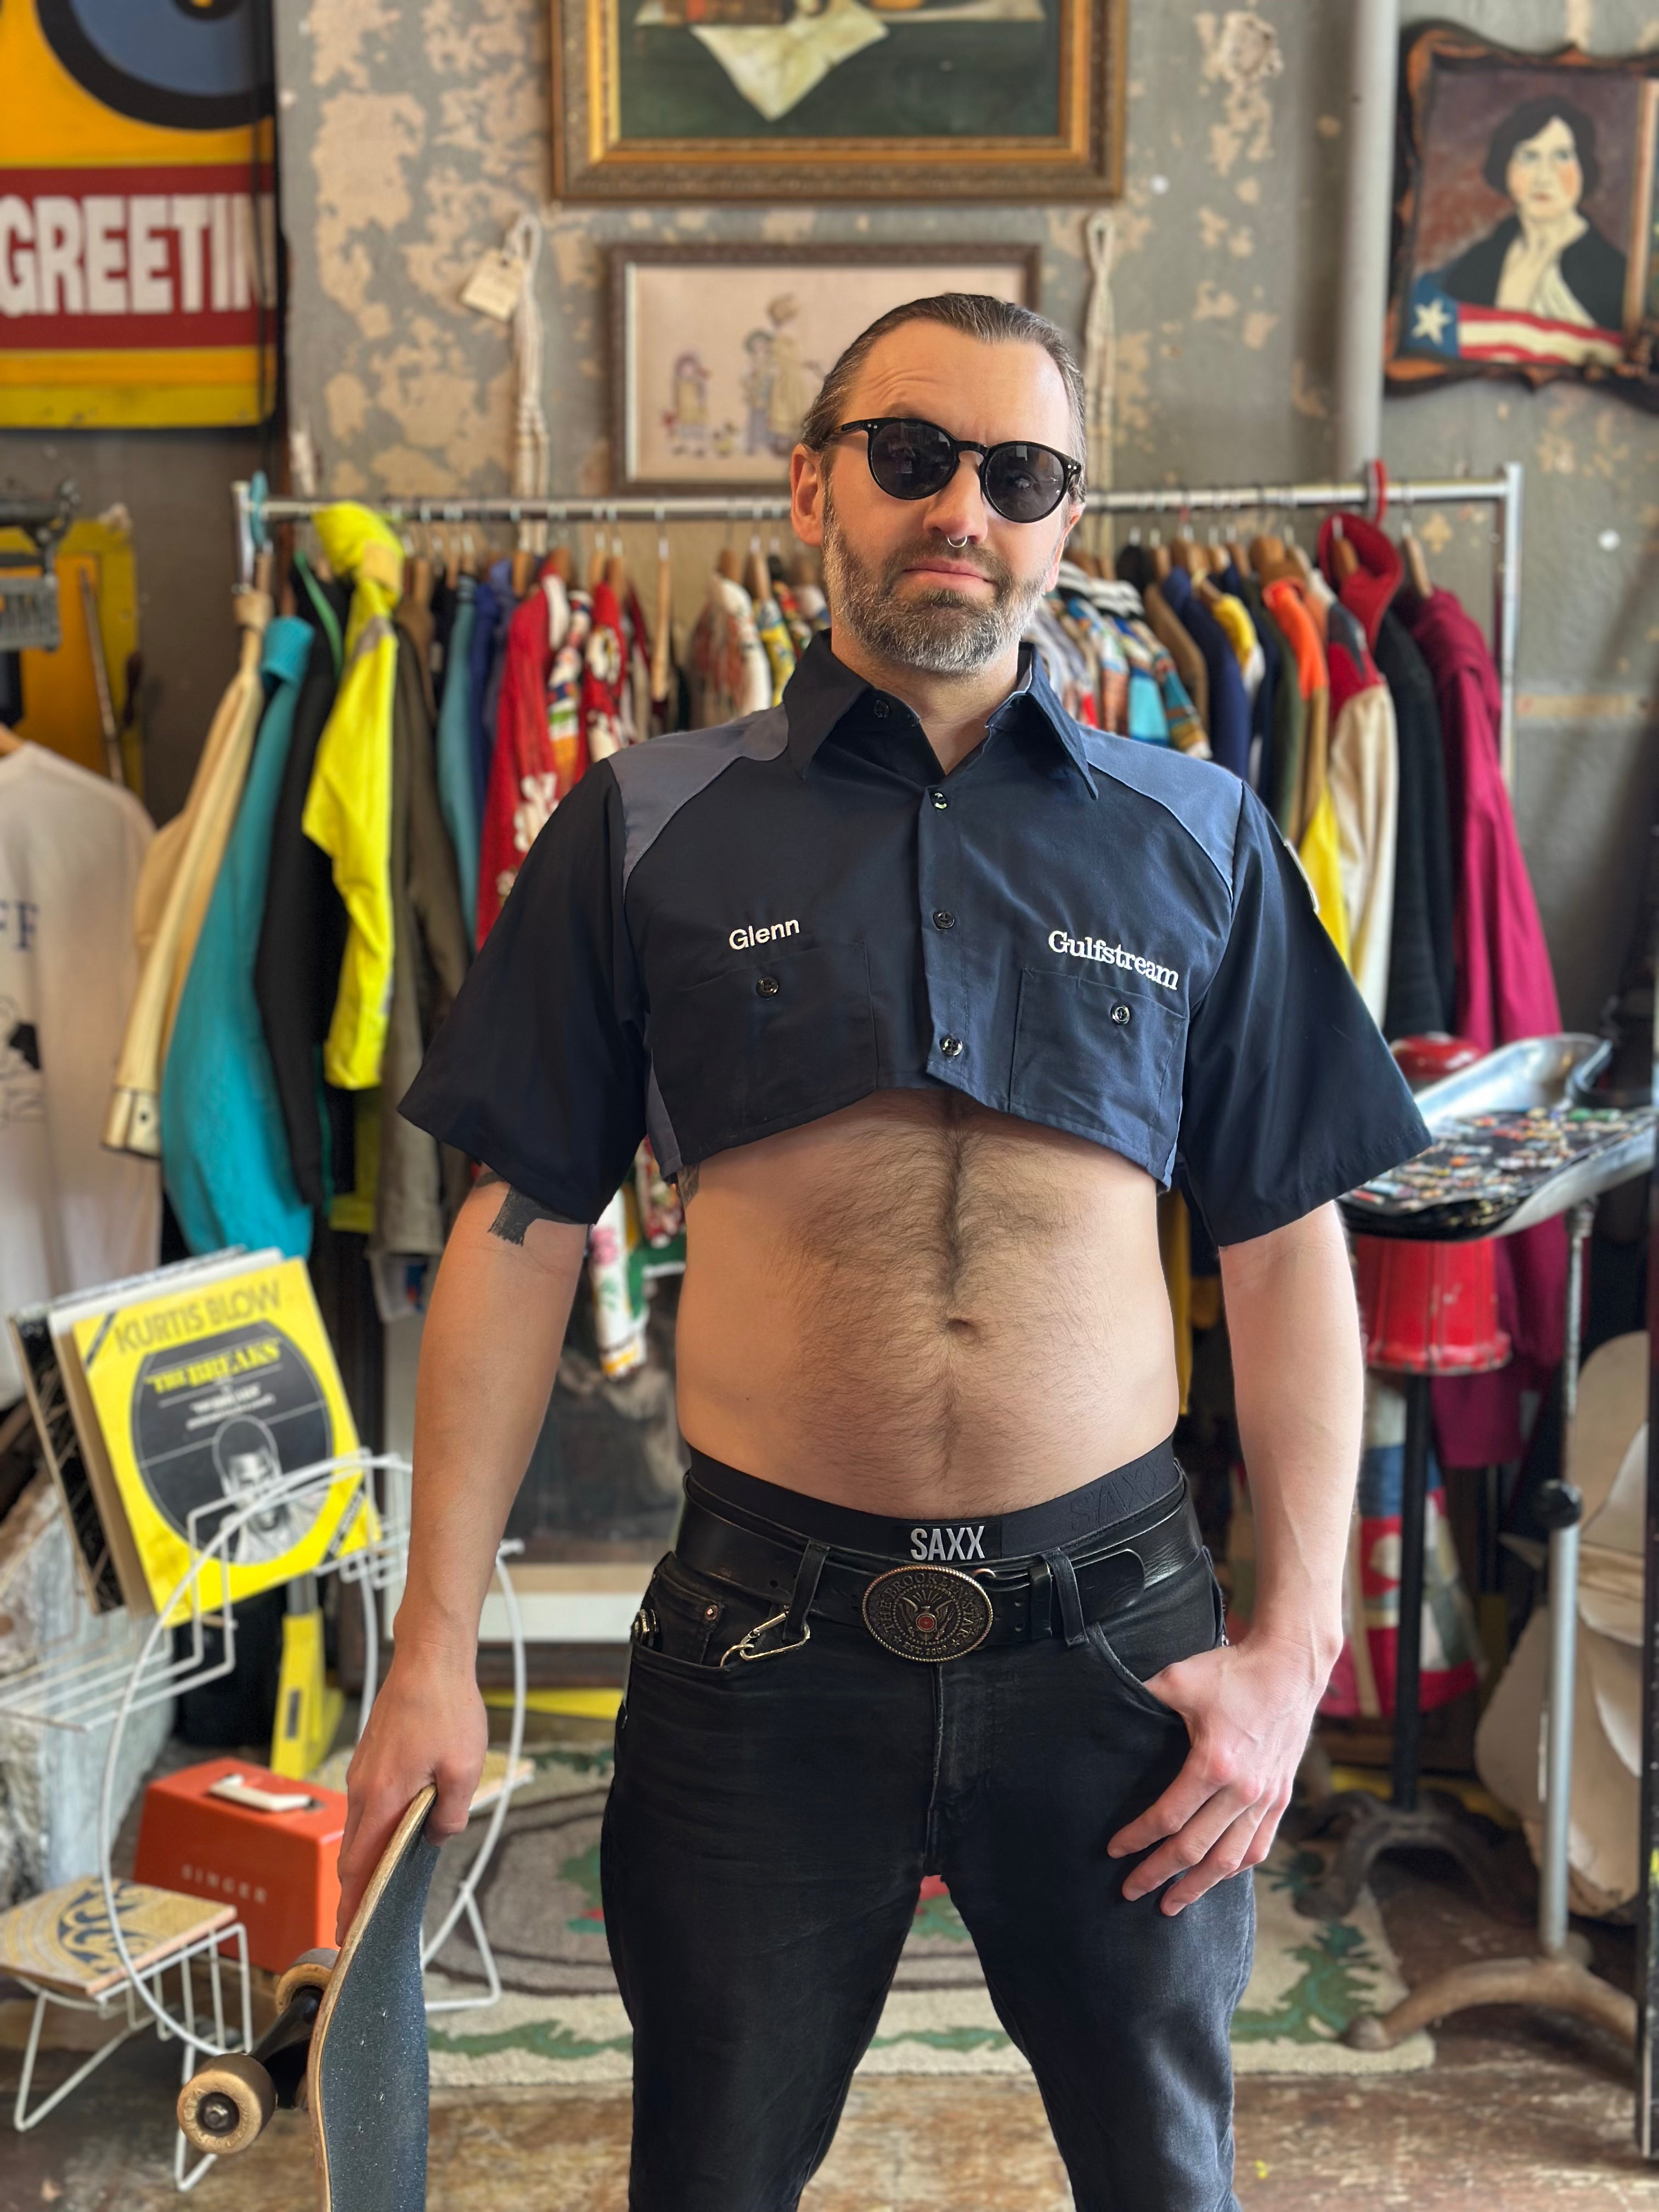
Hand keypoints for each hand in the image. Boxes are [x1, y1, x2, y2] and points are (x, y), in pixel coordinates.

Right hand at [335, 1641, 487, 1940]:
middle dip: (356, 1890)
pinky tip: (395, 1830)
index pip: (360, 1866)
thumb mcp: (464, 1769)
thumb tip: (435, 1836)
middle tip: (361, 1923)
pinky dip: (373, 1826)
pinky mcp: (369, 1758)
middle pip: (353, 1853)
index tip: (347, 1936)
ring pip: (360, 1827)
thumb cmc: (447, 1709)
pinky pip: (366, 1803)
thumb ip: (451, 1815)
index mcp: (383, 1797)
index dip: (353, 1905)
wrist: (428, 1660)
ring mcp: (362, 1771)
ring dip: (367, 1856)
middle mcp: (363, 1788)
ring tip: (382, 1883)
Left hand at [1107, 1631, 1324, 1914]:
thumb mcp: (1180, 1679)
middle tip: (1130, 1892)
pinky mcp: (1281, 1797)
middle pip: (1194, 1849)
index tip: (1114, 1851)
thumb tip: (1105, 1703)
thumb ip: (1143, 1697)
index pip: (1167, 1817)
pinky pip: (1258, 1846)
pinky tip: (1217, 1878)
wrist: (1291, 1666)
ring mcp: (1266, 1798)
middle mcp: (1243, 1791)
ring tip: (1172, 1904)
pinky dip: (1235, 1868)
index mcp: (1214, 1765)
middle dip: (1159, 1875)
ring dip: (1198, 1886)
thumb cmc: (1233, 1672)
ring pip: (1229, 1860)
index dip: (1137, 1838)